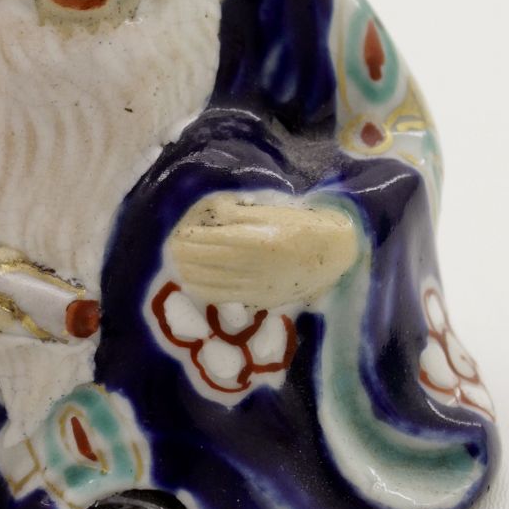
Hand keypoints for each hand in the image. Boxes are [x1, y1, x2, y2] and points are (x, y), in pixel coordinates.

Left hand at [165, 194, 359, 311]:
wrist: (337, 253)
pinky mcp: (262, 298)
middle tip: (172, 247)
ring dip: (191, 272)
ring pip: (214, 279)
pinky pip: (227, 296)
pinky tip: (193, 283)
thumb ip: (243, 212)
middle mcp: (255, 263)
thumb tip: (213, 210)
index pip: (214, 238)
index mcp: (258, 238)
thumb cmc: (305, 226)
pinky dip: (206, 289)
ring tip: (178, 263)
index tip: (178, 231)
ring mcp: (258, 283)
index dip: (193, 236)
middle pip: (209, 260)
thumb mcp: (275, 212)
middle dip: (187, 254)